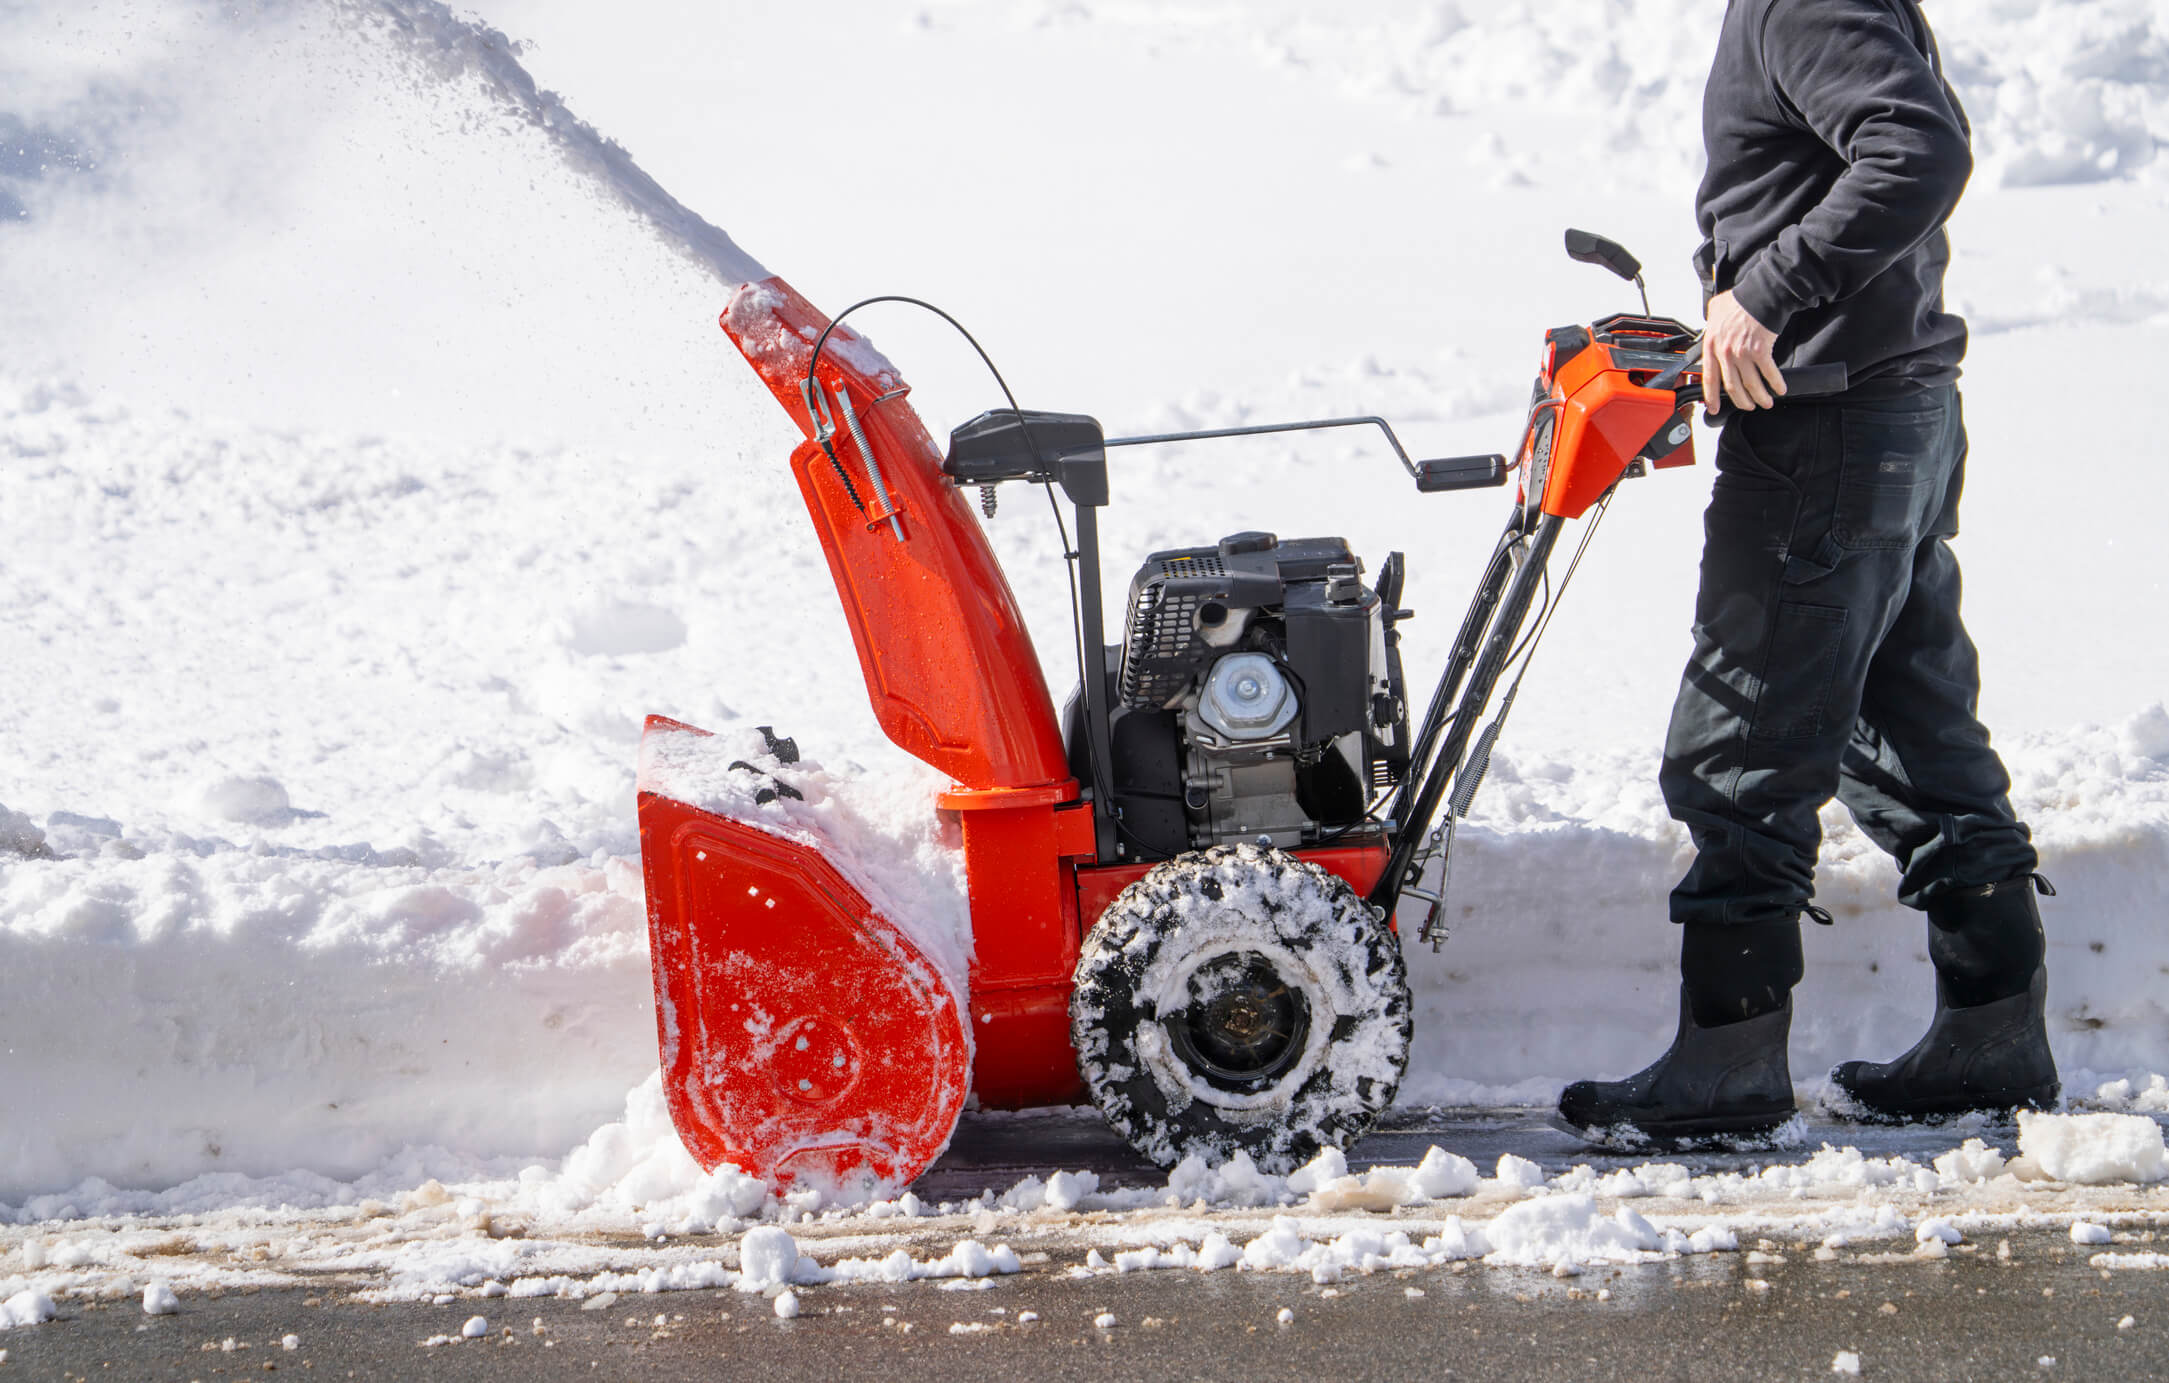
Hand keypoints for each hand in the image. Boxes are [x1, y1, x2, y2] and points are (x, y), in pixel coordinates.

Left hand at [1703, 291, 1784, 414]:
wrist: (1759, 294)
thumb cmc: (1739, 300)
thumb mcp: (1714, 311)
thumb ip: (1710, 324)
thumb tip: (1709, 327)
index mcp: (1711, 345)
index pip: (1709, 378)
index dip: (1712, 397)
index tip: (1714, 408)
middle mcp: (1724, 352)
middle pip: (1732, 386)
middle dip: (1741, 401)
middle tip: (1748, 406)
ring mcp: (1742, 353)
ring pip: (1750, 384)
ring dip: (1760, 397)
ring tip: (1766, 402)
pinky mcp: (1760, 351)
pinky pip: (1769, 373)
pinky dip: (1776, 383)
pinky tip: (1780, 388)